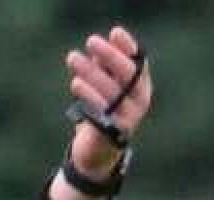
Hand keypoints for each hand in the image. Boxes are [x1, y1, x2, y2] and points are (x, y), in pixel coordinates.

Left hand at [65, 26, 152, 176]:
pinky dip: (89, 94)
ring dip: (91, 72)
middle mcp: (139, 101)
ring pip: (112, 91)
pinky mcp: (113, 132)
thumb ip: (102, 70)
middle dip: (109, 55)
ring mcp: (129, 117)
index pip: (138, 63)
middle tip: (91, 40)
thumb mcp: (103, 88)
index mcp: (141, 87)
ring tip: (73, 58)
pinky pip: (101, 110)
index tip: (114, 32)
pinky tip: (76, 83)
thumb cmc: (102, 113)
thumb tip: (96, 47)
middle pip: (127, 74)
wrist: (98, 152)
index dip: (127, 47)